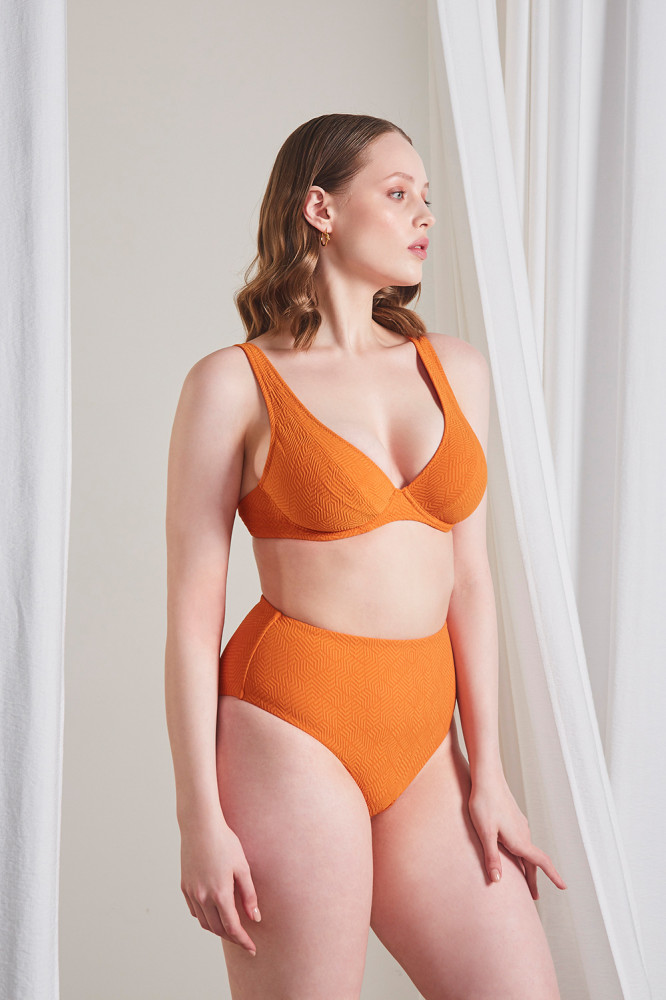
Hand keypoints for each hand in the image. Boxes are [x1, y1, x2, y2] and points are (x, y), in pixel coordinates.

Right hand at [180, 815, 260, 954]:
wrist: (200, 826)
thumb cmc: (225, 843)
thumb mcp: (243, 867)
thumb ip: (249, 895)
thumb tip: (255, 918)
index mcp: (220, 894)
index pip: (232, 928)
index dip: (243, 940)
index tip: (252, 949)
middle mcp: (203, 897)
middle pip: (217, 929)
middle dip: (231, 937)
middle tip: (244, 940)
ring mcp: (191, 893)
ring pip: (204, 922)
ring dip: (217, 928)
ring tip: (230, 927)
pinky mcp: (184, 886)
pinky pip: (194, 910)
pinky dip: (205, 917)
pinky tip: (214, 912)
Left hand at [467, 774, 566, 898]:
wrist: (487, 777)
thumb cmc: (483, 803)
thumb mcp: (485, 832)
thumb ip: (491, 857)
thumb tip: (497, 881)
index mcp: (519, 840)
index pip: (541, 862)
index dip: (553, 875)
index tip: (564, 887)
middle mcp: (523, 833)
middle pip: (533, 861)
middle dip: (533, 879)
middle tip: (534, 897)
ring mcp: (520, 825)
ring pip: (526, 851)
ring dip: (527, 867)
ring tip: (523, 880)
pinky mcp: (514, 819)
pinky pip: (521, 841)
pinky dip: (521, 854)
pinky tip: (513, 854)